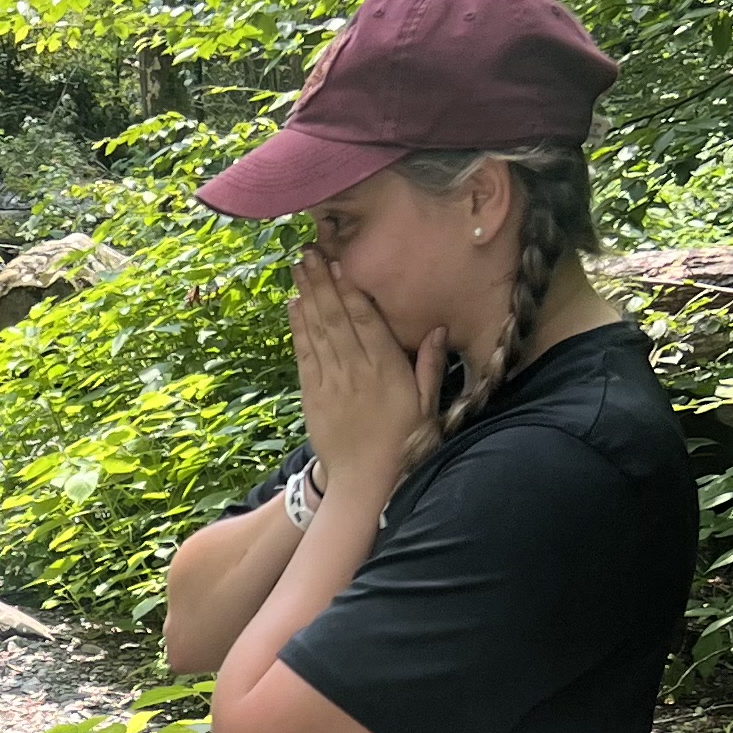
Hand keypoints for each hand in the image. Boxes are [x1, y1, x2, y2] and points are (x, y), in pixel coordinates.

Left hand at [291, 254, 444, 499]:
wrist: (365, 481)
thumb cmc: (403, 444)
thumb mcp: (428, 407)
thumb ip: (430, 366)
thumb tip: (438, 328)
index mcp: (386, 369)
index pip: (364, 320)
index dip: (349, 288)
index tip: (338, 262)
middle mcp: (356, 371)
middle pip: (336, 317)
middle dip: (321, 282)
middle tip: (310, 250)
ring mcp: (331, 382)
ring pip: (317, 331)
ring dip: (306, 296)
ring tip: (298, 266)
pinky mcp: (313, 395)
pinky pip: (304, 355)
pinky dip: (298, 329)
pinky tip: (294, 305)